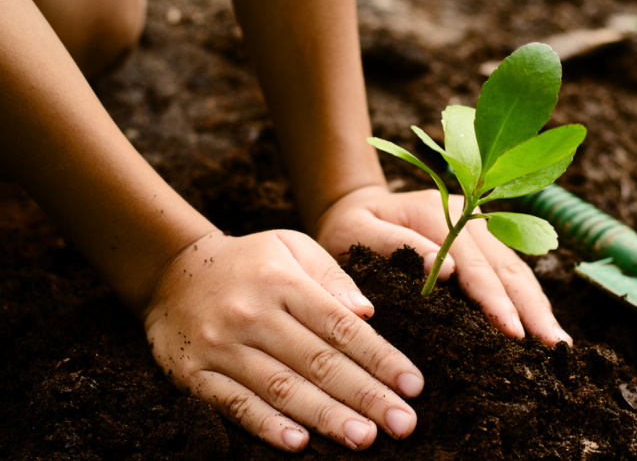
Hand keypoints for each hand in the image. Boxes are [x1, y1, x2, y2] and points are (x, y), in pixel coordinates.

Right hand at [141, 230, 423, 451]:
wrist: (170, 271)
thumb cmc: (249, 262)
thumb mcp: (292, 247)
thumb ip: (332, 277)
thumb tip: (367, 314)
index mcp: (283, 282)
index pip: (341, 327)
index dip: (381, 358)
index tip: (414, 385)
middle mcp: (253, 314)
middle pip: (318, 362)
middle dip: (366, 395)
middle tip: (403, 424)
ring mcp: (221, 346)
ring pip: (282, 388)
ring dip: (326, 417)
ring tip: (364, 438)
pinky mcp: (194, 374)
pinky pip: (234, 405)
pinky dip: (266, 426)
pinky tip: (298, 443)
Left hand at [316, 186, 572, 345]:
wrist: (354, 207)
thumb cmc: (347, 228)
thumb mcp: (354, 233)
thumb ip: (394, 245)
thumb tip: (446, 270)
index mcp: (435, 212)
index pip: (473, 262)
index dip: (495, 298)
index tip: (512, 331)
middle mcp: (467, 214)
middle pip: (505, 265)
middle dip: (530, 307)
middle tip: (551, 345)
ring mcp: (480, 225)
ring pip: (516, 268)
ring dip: (537, 305)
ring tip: (557, 342)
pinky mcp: (484, 240)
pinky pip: (511, 271)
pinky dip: (528, 299)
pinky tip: (543, 325)